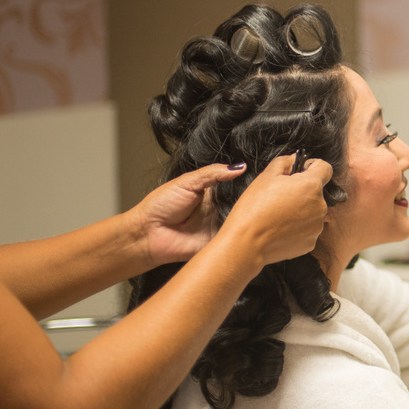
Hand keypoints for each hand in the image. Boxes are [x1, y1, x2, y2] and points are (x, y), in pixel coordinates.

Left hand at [131, 164, 251, 264]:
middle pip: (243, 203)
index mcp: (212, 193)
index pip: (237, 185)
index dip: (248, 182)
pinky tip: (247, 226)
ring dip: (247, 216)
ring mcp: (218, 226)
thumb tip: (240, 166)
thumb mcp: (188, 182)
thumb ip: (213, 173)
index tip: (262, 178)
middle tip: (262, 194)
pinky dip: (240, 233)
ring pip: (241, 220)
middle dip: (251, 199)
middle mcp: (218, 209)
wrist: (147, 232)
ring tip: (258, 209)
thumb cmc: (160, 205)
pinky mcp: (216, 242)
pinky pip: (233, 238)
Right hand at [219, 154, 333, 266]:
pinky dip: (298, 227)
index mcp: (311, 186)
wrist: (246, 243)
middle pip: (316, 191)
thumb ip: (285, 162)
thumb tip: (295, 159)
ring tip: (278, 215)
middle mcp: (320, 206)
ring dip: (301, 209)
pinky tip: (280, 228)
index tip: (299, 171)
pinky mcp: (311, 242)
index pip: (325, 168)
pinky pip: (308, 228)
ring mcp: (317, 226)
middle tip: (280, 196)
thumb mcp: (266, 176)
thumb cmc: (253, 208)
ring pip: (312, 211)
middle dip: (302, 190)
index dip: (311, 166)